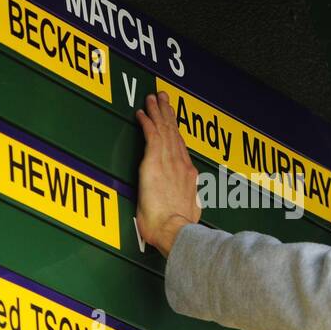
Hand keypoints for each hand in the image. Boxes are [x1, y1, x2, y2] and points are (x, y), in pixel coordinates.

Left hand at [136, 92, 200, 256]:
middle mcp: (181, 165)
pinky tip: (142, 113)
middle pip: (173, 133)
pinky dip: (147, 123)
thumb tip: (186, 207)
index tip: (172, 121)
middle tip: (163, 98)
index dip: (175, 131)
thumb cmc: (180, 228)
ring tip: (153, 99)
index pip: (180, 147)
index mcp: (188, 176)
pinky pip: (151, 136)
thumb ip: (186, 204)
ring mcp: (169, 162)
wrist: (176, 230)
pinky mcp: (154, 163)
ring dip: (157, 112)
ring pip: (163, 130)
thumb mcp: (188, 214)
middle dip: (168, 113)